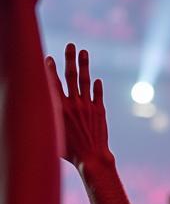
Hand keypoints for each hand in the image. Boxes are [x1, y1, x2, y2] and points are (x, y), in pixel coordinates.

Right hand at [45, 43, 111, 172]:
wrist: (92, 158)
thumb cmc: (68, 151)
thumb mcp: (52, 133)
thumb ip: (47, 119)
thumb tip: (36, 114)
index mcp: (59, 108)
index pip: (53, 83)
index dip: (50, 70)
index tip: (48, 59)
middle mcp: (73, 104)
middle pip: (70, 76)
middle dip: (70, 59)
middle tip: (71, 45)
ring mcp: (88, 106)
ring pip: (85, 80)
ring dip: (84, 65)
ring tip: (84, 52)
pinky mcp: (100, 111)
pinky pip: (98, 94)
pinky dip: (96, 86)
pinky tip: (96, 79)